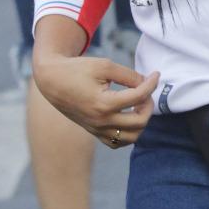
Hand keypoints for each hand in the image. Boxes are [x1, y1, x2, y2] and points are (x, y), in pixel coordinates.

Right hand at [33, 53, 158, 148]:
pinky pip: (117, 142)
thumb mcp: (105, 66)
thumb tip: (147, 83)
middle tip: (147, 90)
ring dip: (141, 122)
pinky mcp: (94, 132)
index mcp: (104, 104)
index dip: (151, 84)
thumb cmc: (77, 70)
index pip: (138, 97)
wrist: (52, 81)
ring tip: (139, 104)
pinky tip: (128, 116)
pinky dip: (128, 133)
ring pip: (131, 137)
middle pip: (139, 121)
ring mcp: (97, 129)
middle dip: (149, 104)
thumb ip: (129, 76)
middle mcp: (101, 121)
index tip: (155, 74)